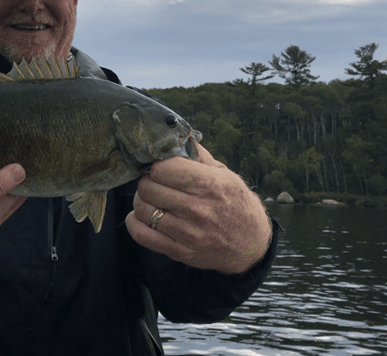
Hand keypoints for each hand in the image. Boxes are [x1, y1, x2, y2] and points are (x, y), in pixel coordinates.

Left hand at [125, 144, 271, 274]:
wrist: (252, 245)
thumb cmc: (237, 204)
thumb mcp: (225, 175)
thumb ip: (199, 156)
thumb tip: (178, 135)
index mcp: (209, 185)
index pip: (163, 168)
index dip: (157, 165)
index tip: (160, 167)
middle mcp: (197, 209)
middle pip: (148, 188)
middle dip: (147, 182)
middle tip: (154, 183)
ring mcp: (187, 233)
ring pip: (142, 210)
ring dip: (141, 201)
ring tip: (151, 199)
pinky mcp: (179, 251)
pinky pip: (142, 235)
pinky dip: (135, 223)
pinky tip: (143, 217)